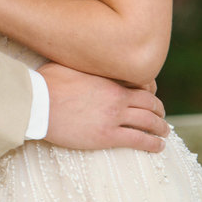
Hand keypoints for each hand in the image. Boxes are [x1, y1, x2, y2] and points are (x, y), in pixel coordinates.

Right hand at [38, 62, 168, 152]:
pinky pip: (139, 140)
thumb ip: (84, 64)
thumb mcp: (68, 63)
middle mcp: (117, 96)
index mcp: (109, 78)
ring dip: (161, 128)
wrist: (37, 103)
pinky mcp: (108, 136)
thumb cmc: (47, 82)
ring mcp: (114, 116)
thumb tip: (82, 55)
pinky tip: (158, 147)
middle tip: (160, 115)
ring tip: (163, 132)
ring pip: (150, 122)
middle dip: (159, 110)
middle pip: (150, 103)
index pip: (142, 82)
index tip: (151, 95)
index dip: (151, 90)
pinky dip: (153, 144)